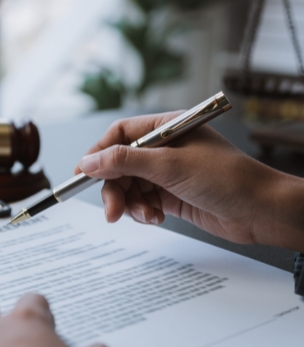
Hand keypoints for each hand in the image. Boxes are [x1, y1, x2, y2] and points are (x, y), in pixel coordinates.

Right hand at [75, 112, 303, 249]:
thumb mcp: (171, 166)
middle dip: (114, 188)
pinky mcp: (172, 195)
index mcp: (166, 128)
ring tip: (148, 216)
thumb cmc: (229, 179)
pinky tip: (158, 218)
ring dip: (131, 204)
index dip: (98, 153)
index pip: (120, 134)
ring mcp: (168, 173)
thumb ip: (126, 162)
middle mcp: (165, 149)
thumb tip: (90, 161)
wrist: (264, 212)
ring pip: (129, 187)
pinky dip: (143, 212)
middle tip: (113, 210)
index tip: (82, 174)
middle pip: (120, 165)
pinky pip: (143, 202)